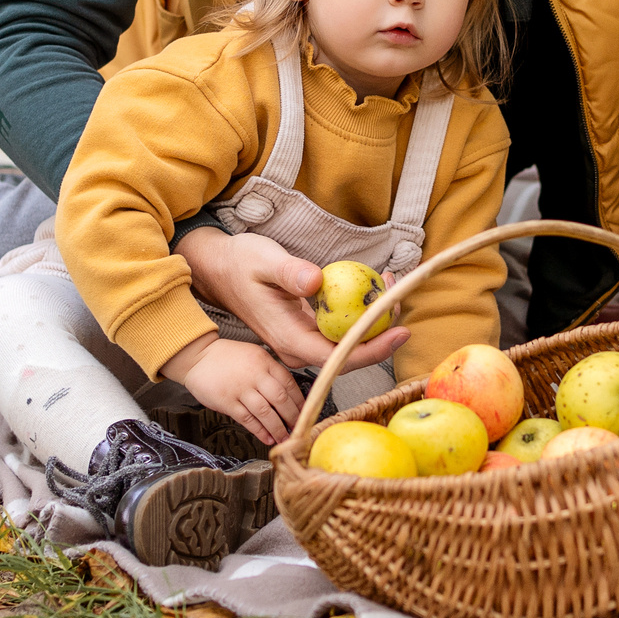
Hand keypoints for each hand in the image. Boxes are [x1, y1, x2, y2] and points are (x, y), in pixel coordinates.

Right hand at [165, 333, 306, 445]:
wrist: (197, 357)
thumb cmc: (225, 357)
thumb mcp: (253, 354)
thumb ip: (269, 371)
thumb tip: (287, 394)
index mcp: (264, 361)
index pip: (288, 383)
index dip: (299, 400)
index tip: (305, 412)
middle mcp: (255, 375)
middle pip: (280, 399)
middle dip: (292, 417)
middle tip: (298, 428)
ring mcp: (241, 389)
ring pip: (266, 412)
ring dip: (278, 428)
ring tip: (284, 438)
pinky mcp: (228, 402)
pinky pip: (248, 419)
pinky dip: (260, 431)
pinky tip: (267, 437)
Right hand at [175, 228, 409, 371]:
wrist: (218, 269)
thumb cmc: (239, 262)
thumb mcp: (263, 260)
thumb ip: (289, 271)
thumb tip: (317, 280)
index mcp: (288, 338)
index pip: (337, 357)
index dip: (372, 349)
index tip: (400, 332)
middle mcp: (296, 347)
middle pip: (348, 353)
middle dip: (381, 330)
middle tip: (397, 294)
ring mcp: (301, 341)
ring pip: (346, 342)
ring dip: (372, 319)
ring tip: (386, 284)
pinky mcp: (306, 330)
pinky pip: (339, 329)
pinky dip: (358, 312)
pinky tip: (369, 287)